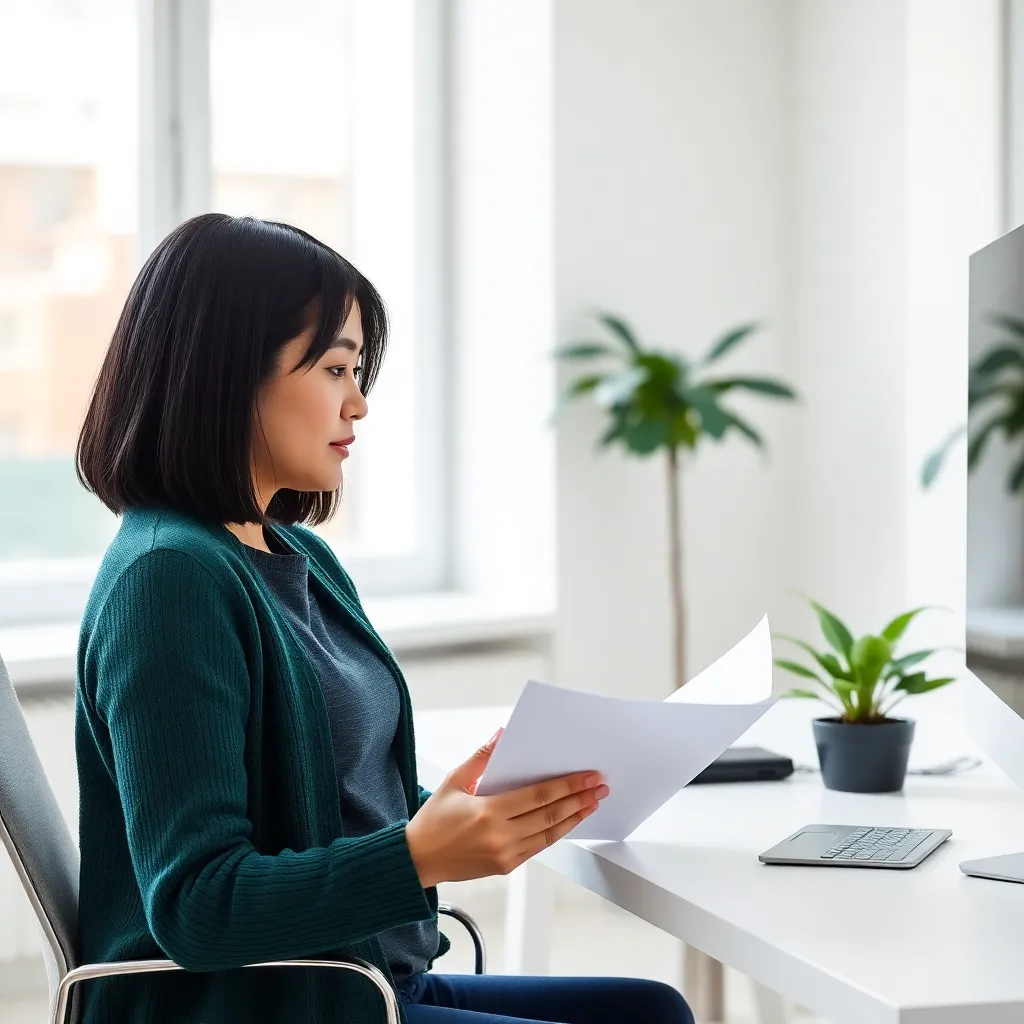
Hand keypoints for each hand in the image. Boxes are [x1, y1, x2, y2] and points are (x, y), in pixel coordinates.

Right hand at [405, 729, 608, 886]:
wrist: (417, 860)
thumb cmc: (434, 818)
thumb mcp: (454, 781)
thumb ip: (481, 758)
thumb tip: (502, 734)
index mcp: (488, 813)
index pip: (538, 796)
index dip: (567, 786)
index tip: (589, 777)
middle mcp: (501, 837)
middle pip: (550, 816)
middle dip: (579, 800)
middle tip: (601, 787)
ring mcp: (505, 855)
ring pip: (550, 835)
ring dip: (574, 818)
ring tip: (593, 804)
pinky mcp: (506, 867)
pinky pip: (538, 847)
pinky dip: (556, 833)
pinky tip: (568, 820)